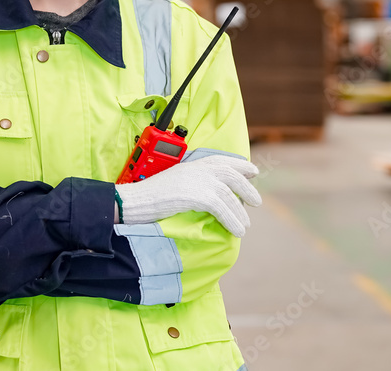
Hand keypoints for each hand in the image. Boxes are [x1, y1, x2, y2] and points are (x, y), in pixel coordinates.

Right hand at [115, 155, 261, 236]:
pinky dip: (231, 219)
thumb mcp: (173, 185)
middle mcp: (196, 168)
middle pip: (230, 174)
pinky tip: (237, 231)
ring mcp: (196, 180)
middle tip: (256, 201)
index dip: (239, 165)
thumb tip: (208, 197)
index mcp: (191, 164)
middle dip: (246, 188)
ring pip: (229, 194)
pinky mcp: (195, 194)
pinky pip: (221, 207)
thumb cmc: (148, 198)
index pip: (220, 160)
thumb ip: (191, 184)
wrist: (133, 202)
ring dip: (239, 211)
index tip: (252, 171)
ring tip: (244, 226)